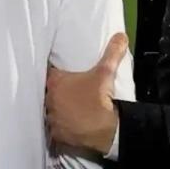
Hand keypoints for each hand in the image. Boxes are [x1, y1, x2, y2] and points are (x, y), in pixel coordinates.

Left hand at [45, 33, 127, 153]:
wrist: (101, 134)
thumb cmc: (98, 101)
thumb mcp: (106, 73)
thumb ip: (112, 52)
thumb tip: (121, 35)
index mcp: (55, 82)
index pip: (49, 70)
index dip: (55, 68)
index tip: (62, 67)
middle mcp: (48, 99)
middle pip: (48, 89)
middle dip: (56, 88)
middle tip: (68, 85)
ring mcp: (51, 117)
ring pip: (51, 107)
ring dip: (57, 105)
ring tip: (69, 103)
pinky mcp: (55, 133)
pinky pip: (55, 125)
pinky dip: (61, 123)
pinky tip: (70, 120)